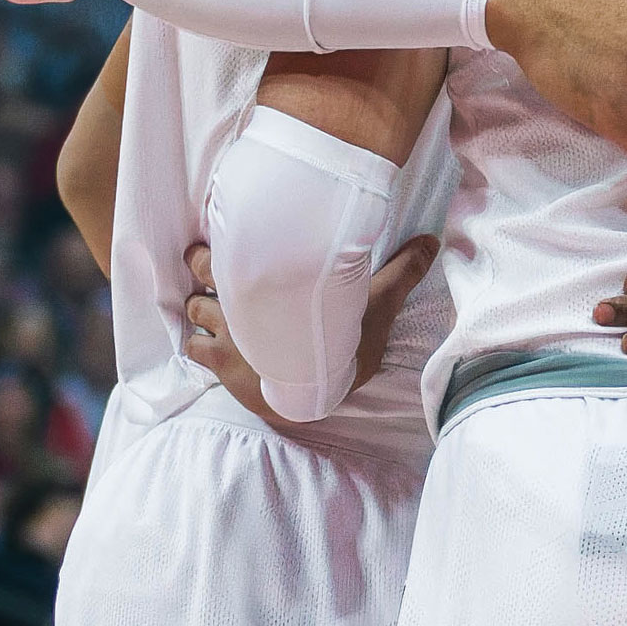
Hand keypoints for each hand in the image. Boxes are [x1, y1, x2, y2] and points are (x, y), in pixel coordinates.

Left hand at [184, 232, 435, 408]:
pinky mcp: (220, 365)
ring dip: (200, 308)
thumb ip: (402, 269)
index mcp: (272, 279)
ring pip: (194, 308)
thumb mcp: (378, 300)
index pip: (234, 246)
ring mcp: (227, 333)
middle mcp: (242, 300)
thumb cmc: (346, 341)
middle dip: (203, 264)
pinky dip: (198, 345)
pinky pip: (194, 349)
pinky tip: (208, 345)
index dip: (225, 241)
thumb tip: (432, 239)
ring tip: (208, 309)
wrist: (321, 387)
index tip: (225, 238)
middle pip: (202, 267)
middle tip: (206, 263)